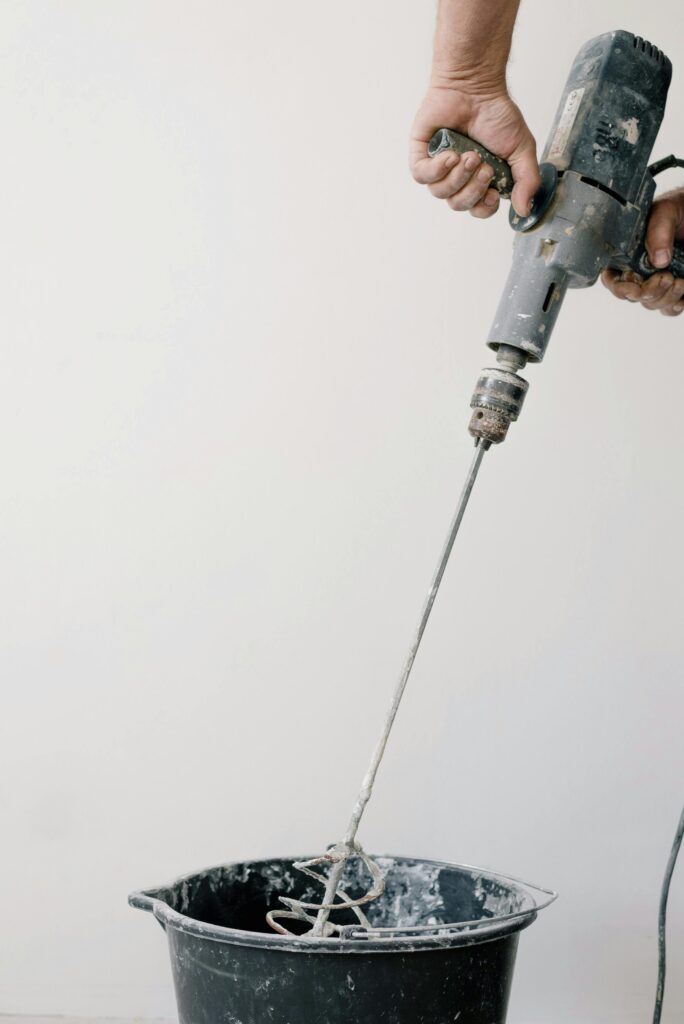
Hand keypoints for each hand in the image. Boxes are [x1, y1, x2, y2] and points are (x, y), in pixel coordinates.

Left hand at [410, 85, 539, 218]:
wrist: (475, 84)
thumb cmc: (496, 113)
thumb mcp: (521, 148)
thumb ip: (526, 180)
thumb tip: (524, 210)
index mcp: (480, 179)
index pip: (478, 209)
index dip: (484, 207)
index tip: (493, 192)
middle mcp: (458, 176)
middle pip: (458, 204)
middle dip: (473, 190)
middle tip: (483, 166)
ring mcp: (438, 167)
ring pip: (440, 192)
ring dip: (458, 176)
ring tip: (469, 155)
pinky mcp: (420, 155)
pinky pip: (421, 176)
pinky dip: (436, 170)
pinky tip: (451, 154)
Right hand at [601, 190, 683, 316]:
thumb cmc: (679, 208)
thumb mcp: (667, 210)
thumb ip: (658, 230)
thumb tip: (658, 260)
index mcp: (628, 253)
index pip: (612, 279)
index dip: (620, 288)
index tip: (636, 288)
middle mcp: (639, 270)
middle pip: (633, 296)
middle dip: (650, 292)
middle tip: (668, 277)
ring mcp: (656, 281)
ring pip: (652, 304)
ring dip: (666, 297)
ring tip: (681, 280)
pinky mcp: (674, 290)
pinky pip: (668, 309)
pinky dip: (675, 305)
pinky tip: (682, 294)